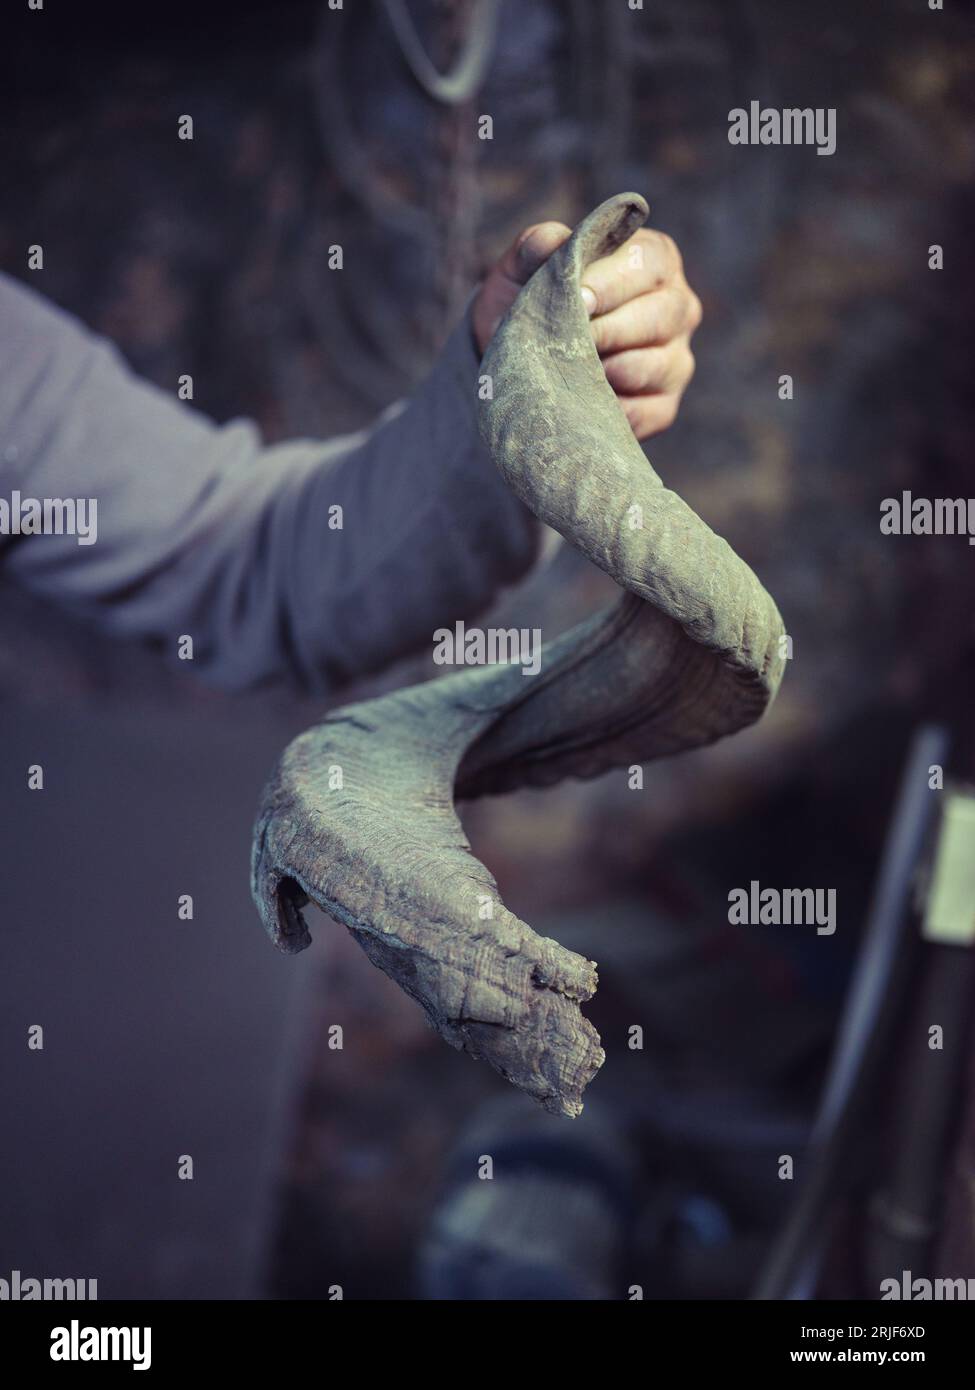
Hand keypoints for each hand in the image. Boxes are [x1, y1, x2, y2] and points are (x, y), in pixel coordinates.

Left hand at [473, 219, 701, 440]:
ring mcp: (675, 360)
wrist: (515, 362)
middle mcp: (676, 308)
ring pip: (653, 366)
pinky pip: (643, 412)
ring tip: (569, 368)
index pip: (650, 262)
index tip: (579, 299)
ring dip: (604, 371)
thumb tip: (553, 241)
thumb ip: (535, 248)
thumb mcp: (521, 270)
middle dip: (609, 329)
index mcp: (653, 262)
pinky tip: (580, 400)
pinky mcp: (663, 407)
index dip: (614, 282)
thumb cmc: (527, 303)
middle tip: (571, 340)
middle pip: (662, 315)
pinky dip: (607, 409)